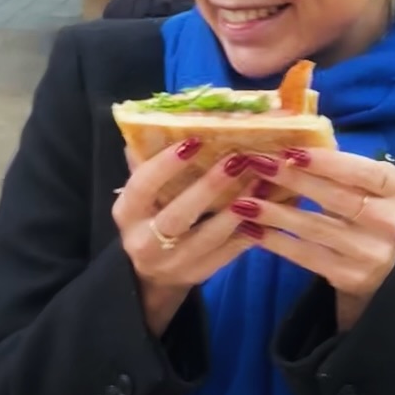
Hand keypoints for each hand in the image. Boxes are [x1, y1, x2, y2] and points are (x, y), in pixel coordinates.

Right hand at [114, 140, 278, 335]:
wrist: (152, 273)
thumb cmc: (150, 217)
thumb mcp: (143, 194)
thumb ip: (150, 162)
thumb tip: (164, 121)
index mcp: (127, 213)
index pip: (142, 186)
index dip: (166, 164)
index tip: (193, 141)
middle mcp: (145, 242)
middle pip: (178, 215)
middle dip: (209, 188)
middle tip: (237, 160)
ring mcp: (174, 263)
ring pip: (209, 237)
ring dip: (238, 209)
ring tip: (261, 182)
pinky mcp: (200, 274)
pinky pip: (229, 253)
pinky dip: (250, 231)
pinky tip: (268, 210)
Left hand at [227, 146, 394, 330]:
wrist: (377, 264)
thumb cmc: (361, 210)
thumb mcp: (360, 184)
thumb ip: (335, 165)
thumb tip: (288, 140)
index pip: (360, 171)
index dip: (325, 162)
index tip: (289, 152)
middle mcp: (390, 221)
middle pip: (336, 198)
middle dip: (293, 181)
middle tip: (258, 167)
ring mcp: (372, 253)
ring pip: (317, 228)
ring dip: (276, 213)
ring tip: (244, 202)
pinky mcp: (352, 276)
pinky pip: (308, 256)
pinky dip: (277, 242)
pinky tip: (253, 230)